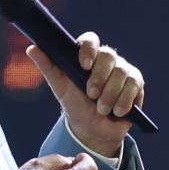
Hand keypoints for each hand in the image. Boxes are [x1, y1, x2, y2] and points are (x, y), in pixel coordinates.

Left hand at [26, 32, 143, 160]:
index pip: (90, 40)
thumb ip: (48, 67)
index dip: (89, 49)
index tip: (84, 65)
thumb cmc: (75, 104)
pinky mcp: (136, 84)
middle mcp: (107, 60)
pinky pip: (134, 85)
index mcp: (88, 56)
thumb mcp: (60, 87)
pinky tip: (117, 111)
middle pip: (109, 56)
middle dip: (100, 77)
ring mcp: (124, 71)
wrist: (93, 129)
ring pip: (122, 73)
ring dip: (111, 94)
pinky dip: (124, 101)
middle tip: (92, 95)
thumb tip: (32, 48)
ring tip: (102, 109)